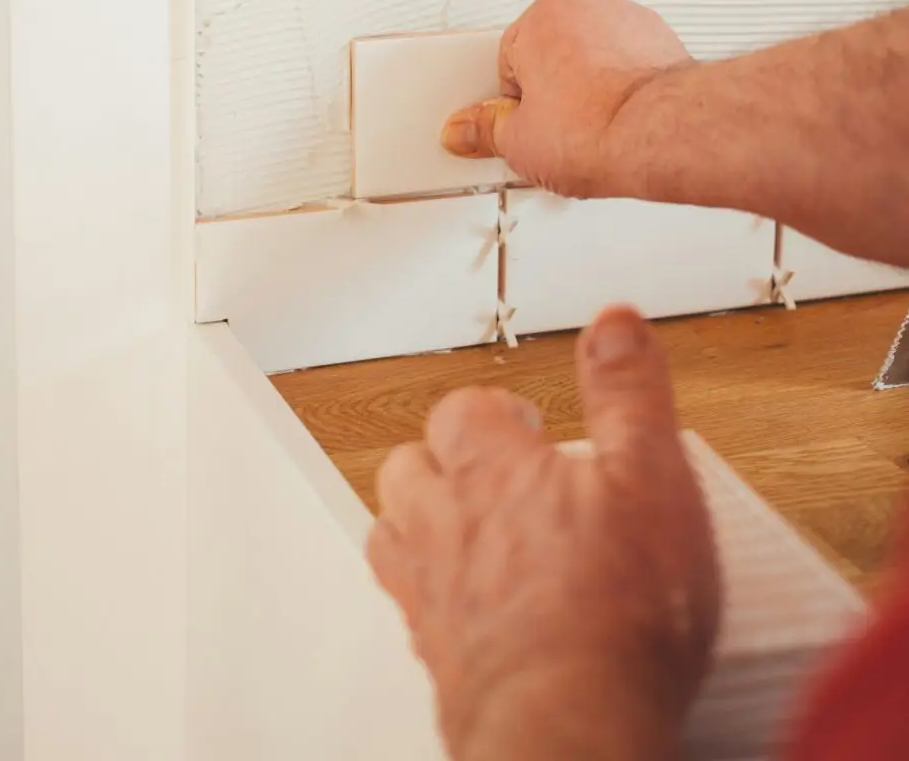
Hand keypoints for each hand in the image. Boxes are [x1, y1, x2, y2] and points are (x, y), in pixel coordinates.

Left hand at [367, 307, 720, 760]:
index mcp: (493, 470)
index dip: (490, 408)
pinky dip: (421, 585)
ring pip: (391, 527)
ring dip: (417, 515)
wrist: (572, 723)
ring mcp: (432, 587)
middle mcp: (446, 521)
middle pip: (409, 464)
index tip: (522, 418)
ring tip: (458, 519)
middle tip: (486, 466)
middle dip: (442, 456)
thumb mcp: (651, 475)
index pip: (462, 410)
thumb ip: (629, 392)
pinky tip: (457, 598)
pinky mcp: (435, 650)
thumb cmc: (617, 608)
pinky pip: (404, 600)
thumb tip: (614, 321)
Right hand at [440, 0, 691, 197]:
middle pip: (549, 54)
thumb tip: (466, 130)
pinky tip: (617, 122)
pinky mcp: (662, 40)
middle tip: (551, 132)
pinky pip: (628, 63)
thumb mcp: (517, 143)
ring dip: (586, 89)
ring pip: (591, 57)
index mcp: (540, 18)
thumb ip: (484, 131)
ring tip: (588, 130)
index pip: (505, 63)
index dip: (511, 106)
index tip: (518, 129)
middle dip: (549, 92)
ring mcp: (627, 20)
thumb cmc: (597, 128)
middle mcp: (585, 7)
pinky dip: (622, 88)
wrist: (660, 135)